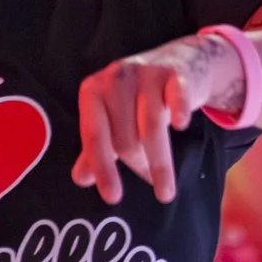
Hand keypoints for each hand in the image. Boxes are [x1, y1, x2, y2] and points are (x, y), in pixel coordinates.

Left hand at [73, 28, 248, 207]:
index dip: (103, 168)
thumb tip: (80, 178)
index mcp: (93, 92)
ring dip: (159, 164)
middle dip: (138, 166)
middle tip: (149, 182)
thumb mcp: (113, 120)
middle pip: (125, 137)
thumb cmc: (137, 99)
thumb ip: (96, 148)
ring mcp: (146, 74)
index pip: (94, 136)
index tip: (113, 197)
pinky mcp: (175, 74)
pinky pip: (176, 95)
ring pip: (150, 126)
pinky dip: (178, 110)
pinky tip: (180, 125)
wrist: (178, 64)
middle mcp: (115, 79)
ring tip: (165, 191)